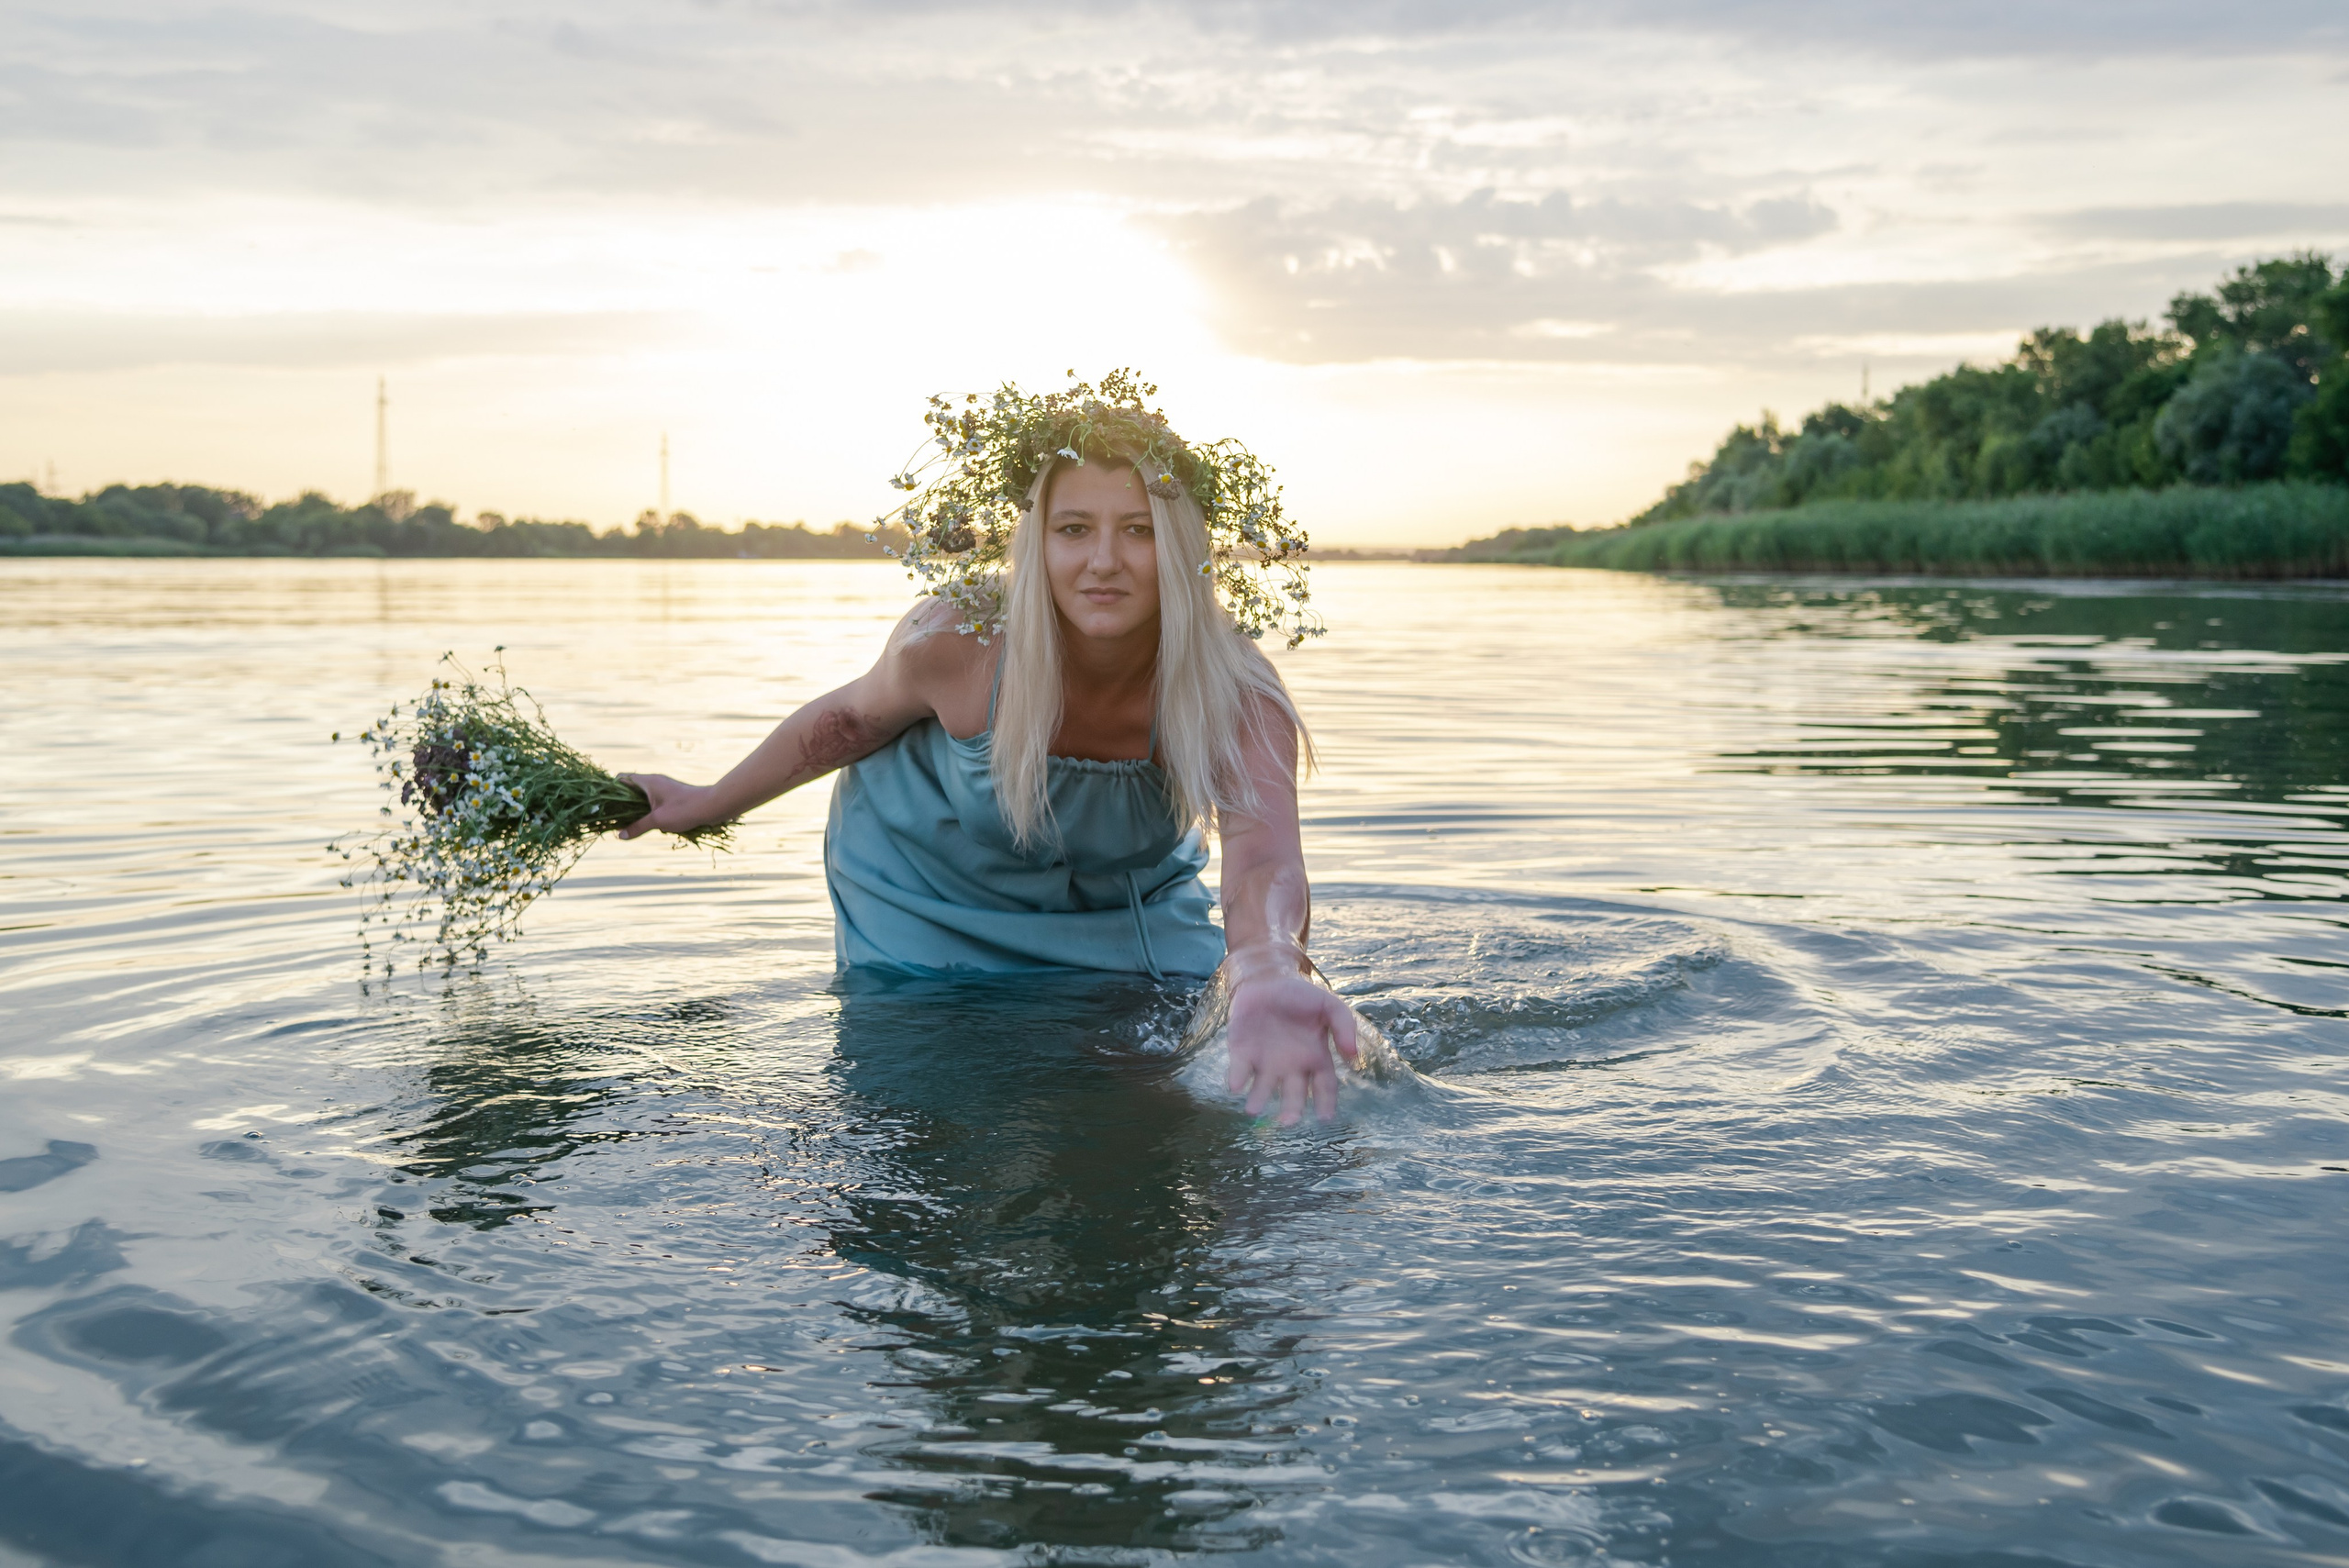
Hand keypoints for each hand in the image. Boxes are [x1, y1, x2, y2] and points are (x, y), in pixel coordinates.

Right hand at [614, 773, 716, 840]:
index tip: (602, 802)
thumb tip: (619, 835)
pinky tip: (650, 825)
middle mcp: (655, 782)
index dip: (609, 788)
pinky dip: (648, 811)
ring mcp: (664, 789)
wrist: (714, 806)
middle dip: (621, 803)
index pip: (622, 778)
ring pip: (642, 797)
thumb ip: (637, 827)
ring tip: (627, 824)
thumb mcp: (658, 821)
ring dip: (635, 809)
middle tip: (611, 817)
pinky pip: (654, 802)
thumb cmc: (686, 809)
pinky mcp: (672, 796)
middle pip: (630, 789)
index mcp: (648, 781)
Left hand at [1225, 972, 1359, 1124]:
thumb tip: (1354, 1057)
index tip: (1325, 1117)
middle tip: (1287, 1120)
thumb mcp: (1329, 1005)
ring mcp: (1265, 1062)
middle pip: (1293, 1095)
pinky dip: (1237, 1079)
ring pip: (1263, 1089)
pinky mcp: (1242, 1053)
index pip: (1324, 1086)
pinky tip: (1235, 1086)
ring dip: (1258, 1100)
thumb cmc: (1300, 995)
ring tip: (1253, 1109)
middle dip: (1290, 1110)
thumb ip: (1343, 1026)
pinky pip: (1239, 1070)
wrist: (1267, 979)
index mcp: (1315, 1057)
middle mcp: (1291, 1066)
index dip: (1325, 1103)